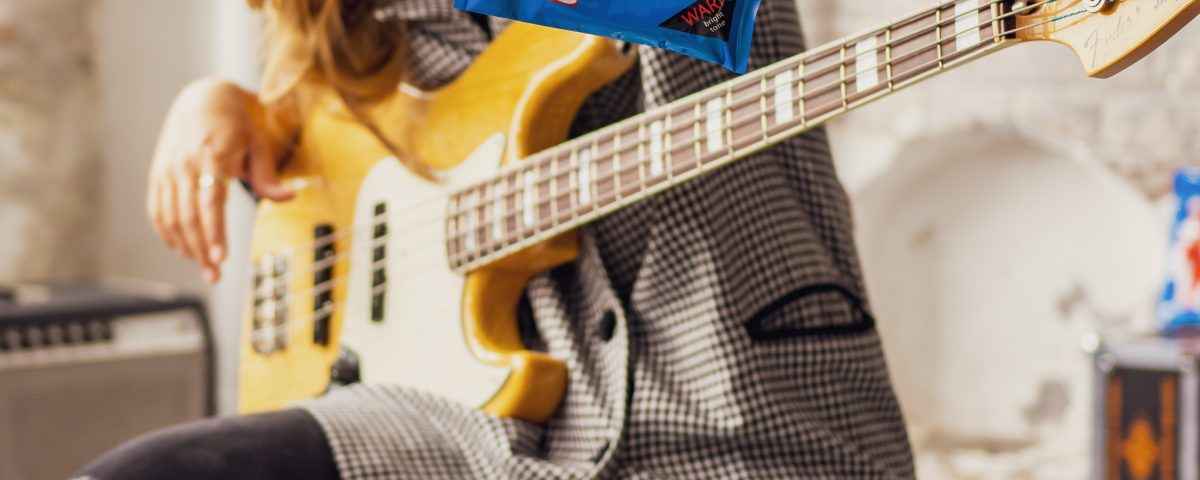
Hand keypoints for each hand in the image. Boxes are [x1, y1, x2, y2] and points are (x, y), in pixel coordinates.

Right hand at [147, 78, 293, 282]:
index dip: (214, 232)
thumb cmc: (238, 123)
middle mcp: (185, 164)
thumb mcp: (259, 143)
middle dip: (201, 249)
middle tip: (215, 275)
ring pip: (170, 217)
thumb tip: (289, 197)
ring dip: (185, 247)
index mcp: (212, 155)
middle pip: (188, 216)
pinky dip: (168, 233)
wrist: (202, 98)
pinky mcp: (157, 174)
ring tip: (203, 267)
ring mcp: (167, 169)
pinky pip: (157, 210)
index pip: (210, 202)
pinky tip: (183, 249)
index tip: (221, 257)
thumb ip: (268, 175)